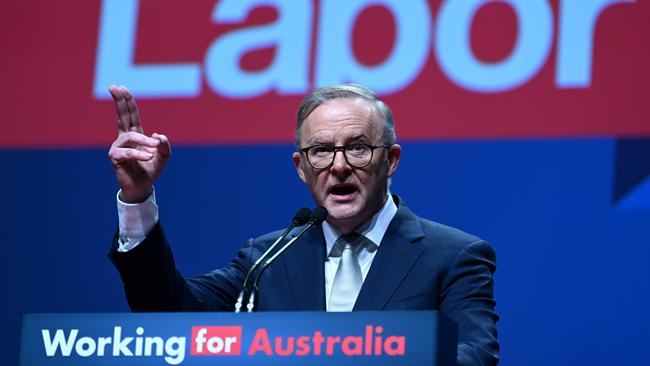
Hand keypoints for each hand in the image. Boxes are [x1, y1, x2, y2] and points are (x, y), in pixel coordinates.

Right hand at [108, 85, 170, 202]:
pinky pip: (128, 152)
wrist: (142, 187)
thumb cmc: (151, 170)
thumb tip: (156, 135)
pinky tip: (148, 157)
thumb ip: (164, 144)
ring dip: (145, 142)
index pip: (131, 115)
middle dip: (119, 101)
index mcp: (135, 134)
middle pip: (122, 116)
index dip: (127, 101)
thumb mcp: (164, 156)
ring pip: (131, 137)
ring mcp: (118, 147)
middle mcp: (124, 138)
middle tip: (113, 87)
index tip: (120, 87)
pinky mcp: (115, 158)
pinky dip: (140, 154)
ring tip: (155, 149)